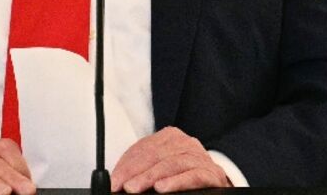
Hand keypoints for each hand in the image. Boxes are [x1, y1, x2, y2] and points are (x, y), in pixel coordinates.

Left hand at [111, 126, 231, 192]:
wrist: (213, 186)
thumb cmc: (181, 178)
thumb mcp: (158, 170)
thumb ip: (141, 170)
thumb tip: (118, 180)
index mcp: (171, 138)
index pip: (144, 148)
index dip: (126, 165)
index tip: (114, 181)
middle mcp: (186, 143)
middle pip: (156, 154)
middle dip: (135, 172)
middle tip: (122, 186)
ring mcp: (200, 157)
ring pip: (172, 163)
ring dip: (151, 177)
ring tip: (135, 188)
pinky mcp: (212, 173)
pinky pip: (193, 175)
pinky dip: (176, 182)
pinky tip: (162, 188)